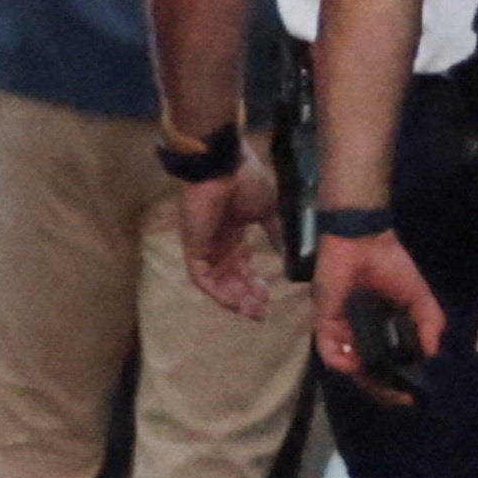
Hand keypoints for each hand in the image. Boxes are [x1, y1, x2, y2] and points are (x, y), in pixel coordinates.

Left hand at [177, 165, 284, 325]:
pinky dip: (219, 293)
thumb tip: (284, 249)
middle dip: (247, 296)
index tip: (270, 296)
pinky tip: (237, 302)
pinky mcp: (193, 249)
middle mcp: (219, 242)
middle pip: (231, 277)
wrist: (224, 167)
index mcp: (235, 231)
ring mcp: (205, 246)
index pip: (243, 264)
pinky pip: (203, 279)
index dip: (255, 282)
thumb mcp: (268, 209)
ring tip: (253, 310)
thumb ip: (274, 231)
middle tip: (263, 311)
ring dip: (235, 299)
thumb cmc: (247, 182)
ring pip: (218, 282)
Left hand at [310, 227, 444, 387]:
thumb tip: (432, 355)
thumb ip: (429, 323)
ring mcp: (343, 331)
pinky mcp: (326, 323)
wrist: (363, 241)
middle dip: (384, 389)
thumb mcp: (418, 297)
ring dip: (364, 379)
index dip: (400, 381)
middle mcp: (362, 335)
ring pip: (350, 366)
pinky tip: (356, 363)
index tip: (414, 393)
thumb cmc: (391, 265)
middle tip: (400, 395)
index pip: (389, 365)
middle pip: (369, 373)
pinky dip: (341, 361)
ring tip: (382, 382)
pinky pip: (329, 351)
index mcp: (383, 330)